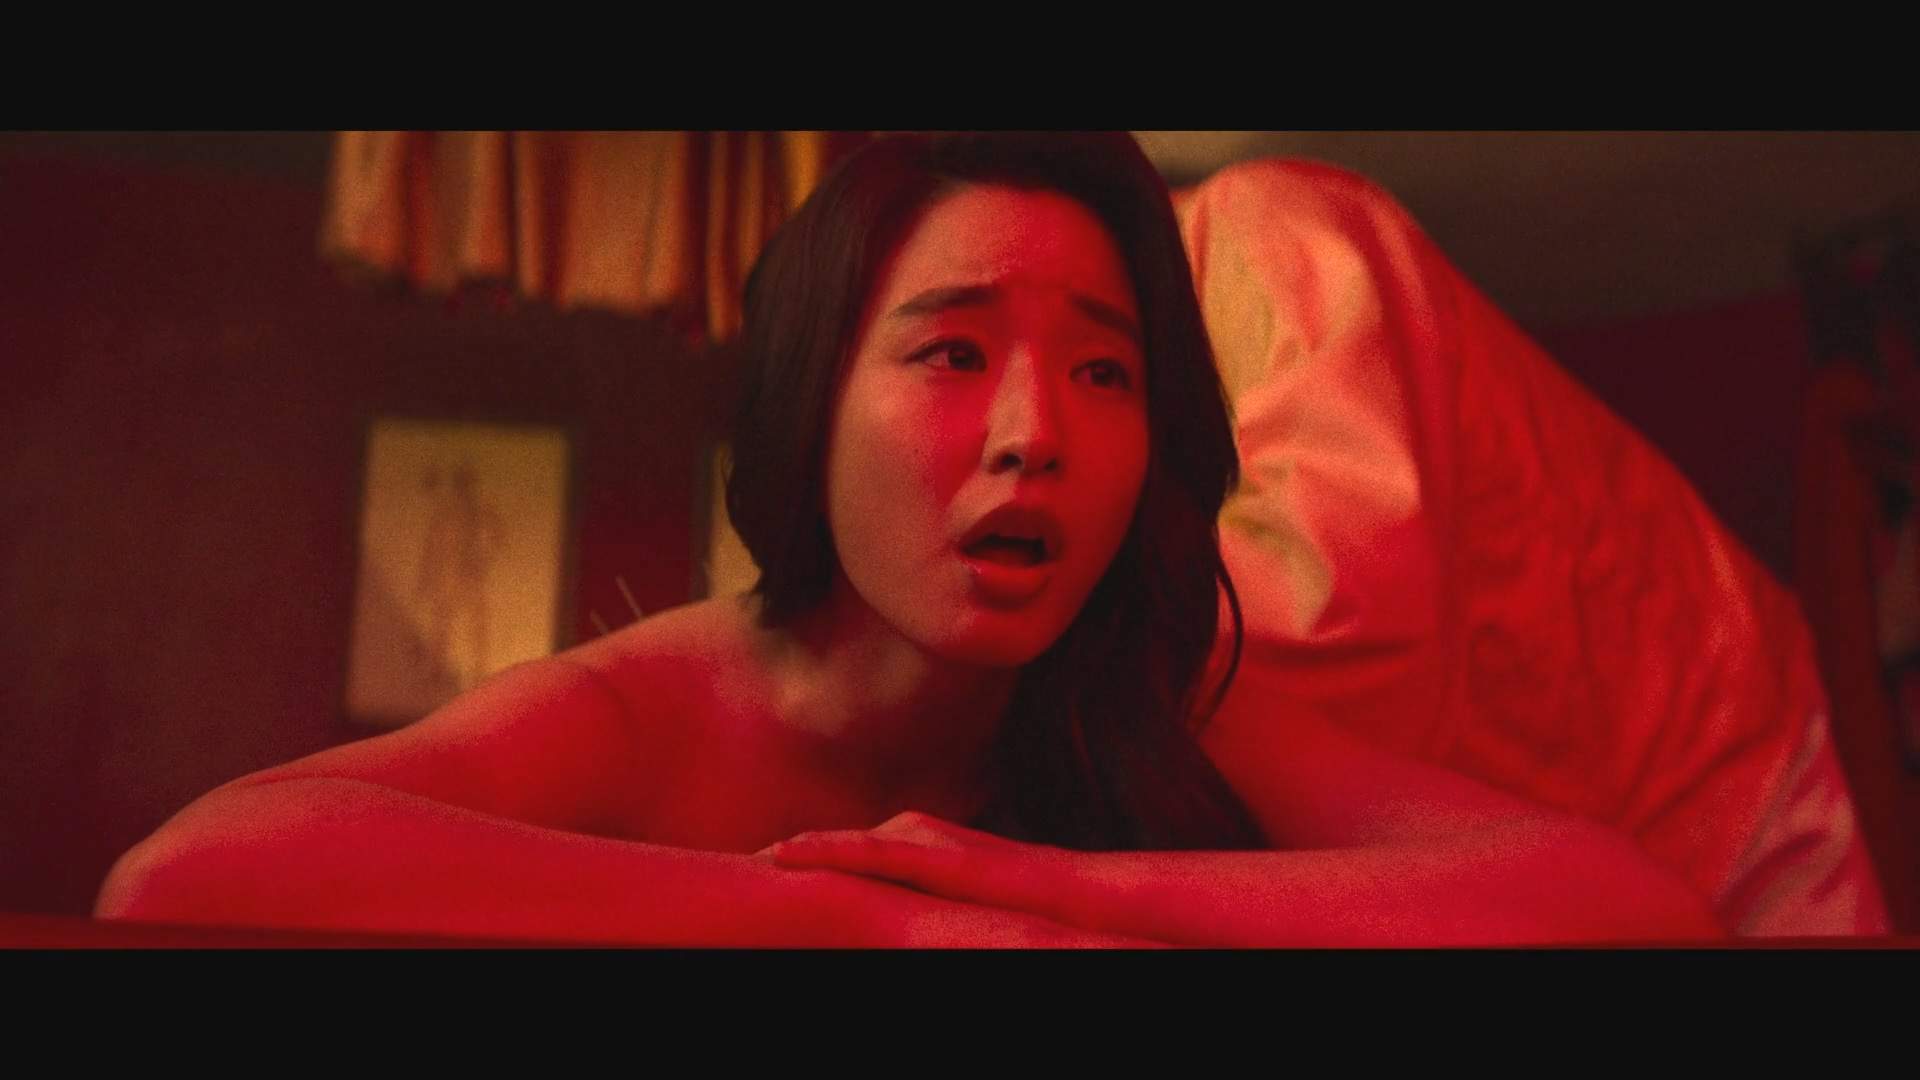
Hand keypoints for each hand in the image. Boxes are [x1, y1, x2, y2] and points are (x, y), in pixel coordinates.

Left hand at [766, 811, 1126, 941]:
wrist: (1073, 896)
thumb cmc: (1019, 905)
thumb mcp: (957, 902)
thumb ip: (924, 903)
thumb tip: (899, 926)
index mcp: (914, 845)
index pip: (844, 854)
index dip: (801, 862)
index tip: (755, 873)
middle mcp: (910, 833)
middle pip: (833, 845)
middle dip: (784, 856)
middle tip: (732, 869)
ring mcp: (920, 839)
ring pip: (840, 844)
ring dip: (793, 851)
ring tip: (747, 860)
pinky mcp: (931, 853)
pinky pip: (867, 850)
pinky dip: (824, 848)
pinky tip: (784, 853)